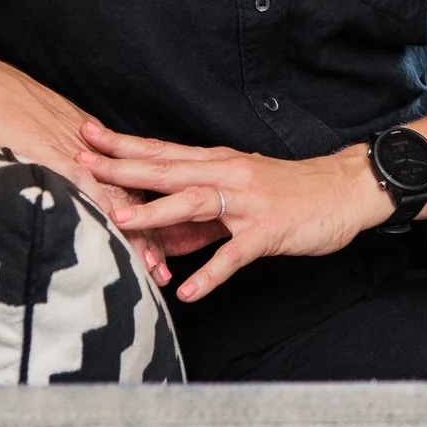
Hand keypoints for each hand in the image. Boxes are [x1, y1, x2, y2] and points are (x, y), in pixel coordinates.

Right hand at [0, 44, 175, 283]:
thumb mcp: (35, 131)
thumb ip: (51, 155)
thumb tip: (54, 183)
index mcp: (87, 140)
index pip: (125, 182)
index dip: (143, 215)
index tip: (158, 247)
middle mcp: (88, 148)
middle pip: (130, 194)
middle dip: (151, 233)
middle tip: (165, 270)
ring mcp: (74, 154)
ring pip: (117, 200)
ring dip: (136, 236)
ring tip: (153, 269)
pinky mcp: (55, 160)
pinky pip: (87, 194)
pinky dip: (105, 221)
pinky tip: (115, 247)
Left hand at [77, 121, 394, 302]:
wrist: (342, 190)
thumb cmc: (287, 194)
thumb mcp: (237, 197)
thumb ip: (196, 219)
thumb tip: (156, 237)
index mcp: (217, 163)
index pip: (161, 151)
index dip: (123, 145)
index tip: (86, 135)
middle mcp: (227, 175)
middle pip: (167, 169)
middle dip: (123, 168)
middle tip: (83, 162)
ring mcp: (247, 202)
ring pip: (195, 203)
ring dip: (156, 213)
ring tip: (121, 222)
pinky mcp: (267, 231)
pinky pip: (234, 255)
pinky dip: (210, 273)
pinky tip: (188, 291)